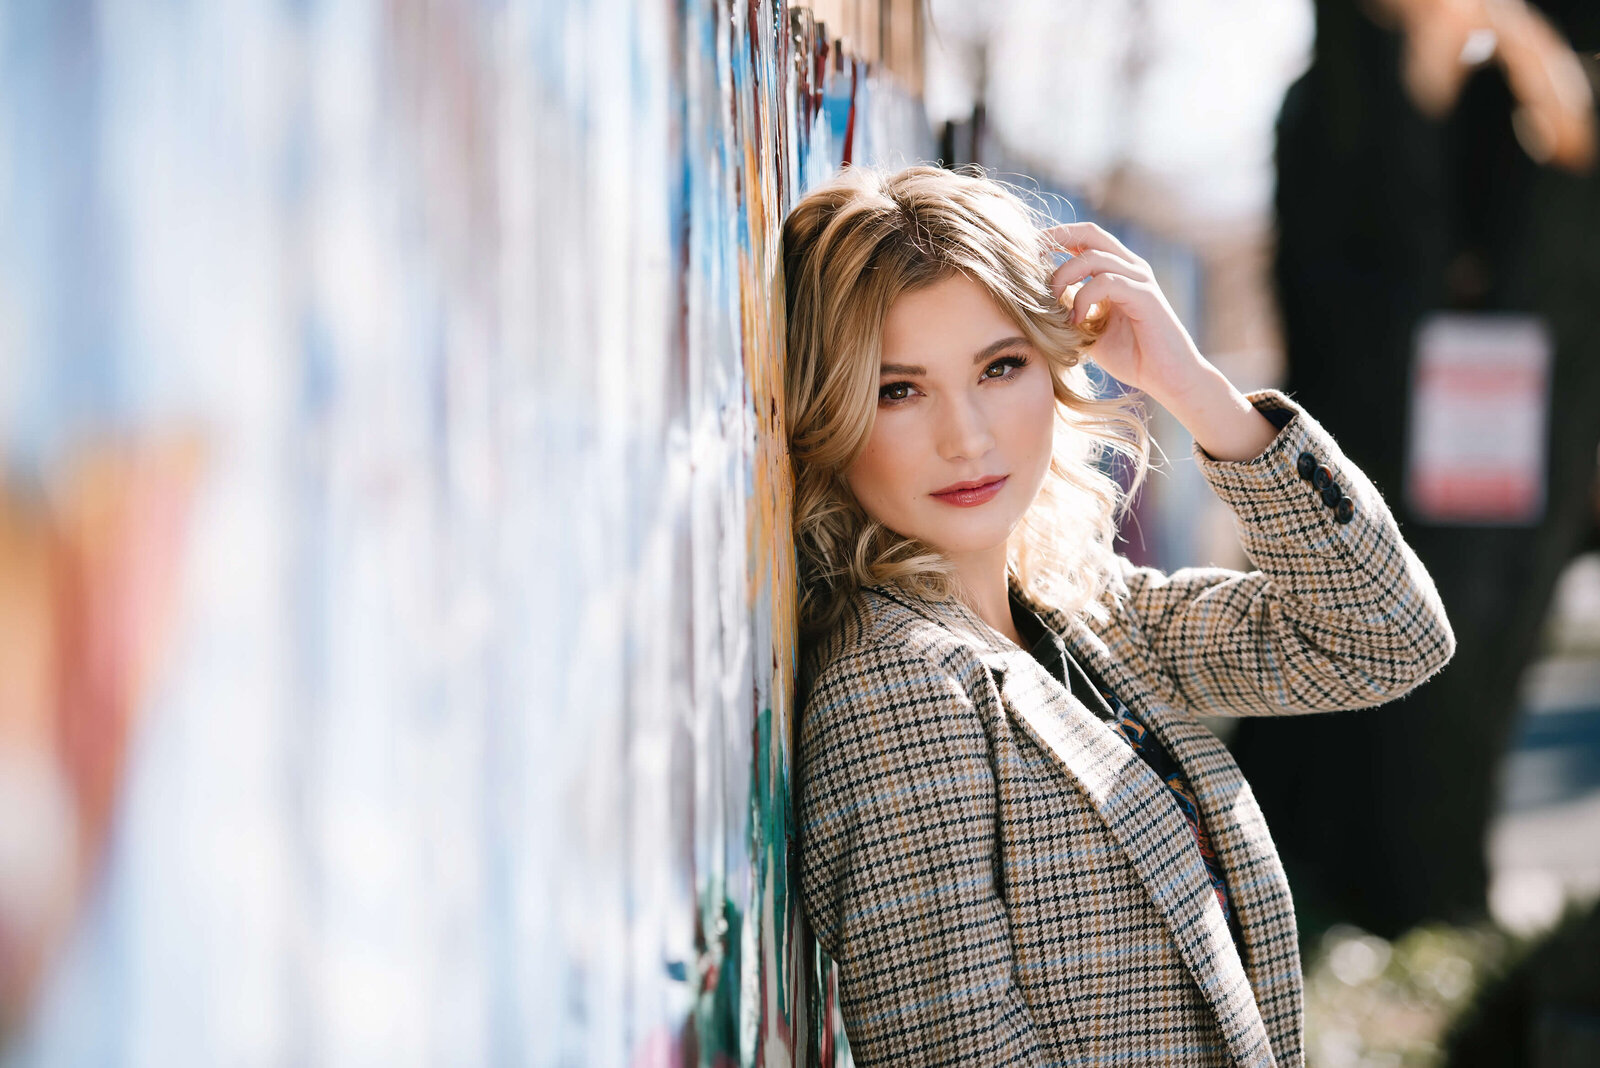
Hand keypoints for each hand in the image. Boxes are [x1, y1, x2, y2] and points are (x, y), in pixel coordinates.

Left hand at [1042, 221, 1208, 404]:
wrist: (1168, 378)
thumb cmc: (1131, 355)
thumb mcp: (1089, 330)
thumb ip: (1069, 310)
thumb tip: (1035, 302)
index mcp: (1118, 270)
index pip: (1083, 238)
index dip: (1054, 238)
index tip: (1025, 255)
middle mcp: (1130, 267)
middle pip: (1089, 233)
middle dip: (1055, 239)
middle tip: (1029, 261)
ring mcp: (1139, 279)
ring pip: (1093, 257)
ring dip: (1064, 278)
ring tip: (1052, 306)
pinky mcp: (1146, 296)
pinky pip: (1107, 282)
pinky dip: (1084, 298)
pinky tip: (1076, 322)